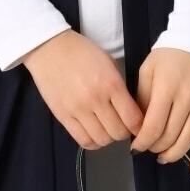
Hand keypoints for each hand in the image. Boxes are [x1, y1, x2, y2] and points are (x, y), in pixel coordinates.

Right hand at [20, 30, 144, 149]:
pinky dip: (92, 142)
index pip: (133, 119)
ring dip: (108, 138)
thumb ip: (120, 88)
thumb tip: (131, 111)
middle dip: (124, 132)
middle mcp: (95, 99)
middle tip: (122, 125)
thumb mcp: (109, 63)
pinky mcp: (62, 116)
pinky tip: (94, 134)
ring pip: (102, 140)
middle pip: (118, 132)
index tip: (138, 125)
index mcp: (111, 84)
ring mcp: (77, 110)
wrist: (50, 48)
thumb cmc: (82, 52)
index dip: (139, 126)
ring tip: (106, 129)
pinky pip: (82, 140)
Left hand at [130, 46, 189, 168]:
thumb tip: (138, 125)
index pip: (153, 126)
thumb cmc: (170, 53)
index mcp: (167, 89)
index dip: (142, 142)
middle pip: (170, 136)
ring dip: (173, 154)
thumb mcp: (147, 70)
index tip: (135, 146)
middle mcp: (187, 99)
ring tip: (162, 156)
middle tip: (147, 148)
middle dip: (155, 147)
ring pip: (188, 140)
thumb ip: (142, 98)